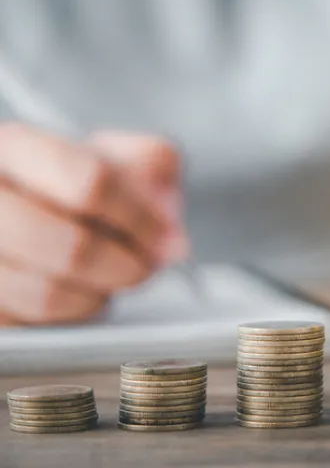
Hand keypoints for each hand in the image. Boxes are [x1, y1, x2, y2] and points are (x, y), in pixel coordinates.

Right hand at [0, 124, 187, 324]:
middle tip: (143, 265)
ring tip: (108, 274)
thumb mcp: (124, 155)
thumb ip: (156, 167)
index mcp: (17, 147)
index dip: (139, 218)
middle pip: (72, 247)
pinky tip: (76, 289)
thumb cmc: (78, 179)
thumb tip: (170, 231)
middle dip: (125, 264)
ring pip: (49, 294)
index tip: (164, 237)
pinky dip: (67, 313)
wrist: (38, 200)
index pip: (90, 182)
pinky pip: (31, 324)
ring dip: (97, 292)